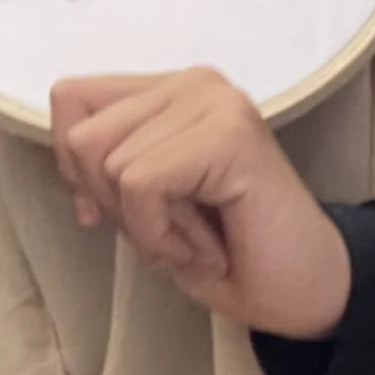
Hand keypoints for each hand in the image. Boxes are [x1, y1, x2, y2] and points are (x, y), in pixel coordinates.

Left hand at [49, 68, 352, 340]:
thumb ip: (104, 171)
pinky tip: (206, 244)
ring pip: (109, 163)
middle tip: (174, 228)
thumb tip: (71, 171)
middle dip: (113, 204)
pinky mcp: (229, 131)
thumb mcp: (142, 207)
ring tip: (197, 234)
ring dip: (144, 225)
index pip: (70, 98)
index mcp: (166, 89)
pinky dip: (160, 233)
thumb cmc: (226, 253)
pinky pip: (141, 183)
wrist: (304, 293)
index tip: (120, 210)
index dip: (75, 166)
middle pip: (82, 136)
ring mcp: (212, 99)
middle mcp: (190, 81)